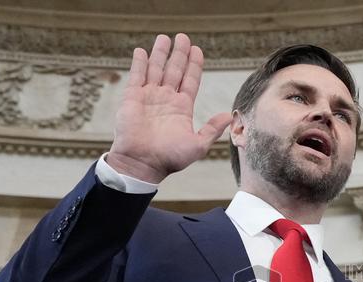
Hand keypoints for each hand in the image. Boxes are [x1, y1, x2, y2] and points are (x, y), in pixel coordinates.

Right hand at [107, 33, 231, 183]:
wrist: (142, 164)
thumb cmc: (170, 158)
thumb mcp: (198, 145)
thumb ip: (212, 129)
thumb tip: (229, 115)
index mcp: (182, 108)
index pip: (190, 80)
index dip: (194, 65)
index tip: (197, 50)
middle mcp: (166, 100)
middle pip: (174, 70)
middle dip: (179, 54)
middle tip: (183, 37)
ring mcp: (149, 97)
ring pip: (156, 69)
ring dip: (160, 53)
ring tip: (165, 38)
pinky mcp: (132, 98)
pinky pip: (136, 76)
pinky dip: (139, 63)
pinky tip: (142, 51)